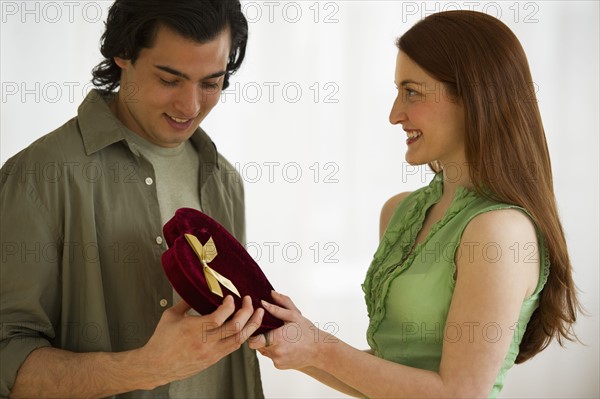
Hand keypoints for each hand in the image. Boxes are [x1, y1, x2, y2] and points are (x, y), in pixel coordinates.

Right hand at [139, 295, 262, 386]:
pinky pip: (233, 347)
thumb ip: (186, 301)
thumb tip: (197, 289)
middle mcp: (206, 342)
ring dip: (251, 325)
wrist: (156, 365)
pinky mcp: (213, 359)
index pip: (220, 316)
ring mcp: (212, 352)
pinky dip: (242, 336)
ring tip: (258, 314)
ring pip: (239, 339)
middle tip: (249, 301)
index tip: (231, 297)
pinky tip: (246, 328)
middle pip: (236, 327)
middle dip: (247, 311)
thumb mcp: (171, 315)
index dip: (230, 305)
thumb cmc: (162, 341)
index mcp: (195, 329)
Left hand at [248, 291, 336, 369]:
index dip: (251, 333)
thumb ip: (278, 306)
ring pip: (263, 350)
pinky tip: (285, 345)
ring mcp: (277, 361)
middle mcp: (275, 352)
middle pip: (257, 344)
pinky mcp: (279, 366)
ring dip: (267, 343)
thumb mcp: (294, 315)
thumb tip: (264, 299)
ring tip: (280, 336)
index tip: (256, 326)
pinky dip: (274, 350)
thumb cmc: (307, 331)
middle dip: (261, 335)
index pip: (253, 340)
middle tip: (270, 328)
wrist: (319, 351)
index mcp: (277, 339)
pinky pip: (271, 356)